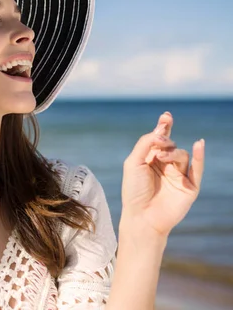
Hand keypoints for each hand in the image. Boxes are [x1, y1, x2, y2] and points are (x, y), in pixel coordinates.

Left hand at [121, 112, 204, 237]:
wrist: (142, 216)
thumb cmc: (134, 191)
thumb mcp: (134, 162)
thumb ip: (145, 143)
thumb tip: (160, 130)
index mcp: (150, 160)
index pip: (160, 140)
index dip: (164, 127)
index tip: (166, 116)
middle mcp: (165, 166)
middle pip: (171, 145)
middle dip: (164, 141)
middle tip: (157, 144)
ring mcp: (178, 176)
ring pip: (182, 155)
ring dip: (172, 153)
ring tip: (161, 157)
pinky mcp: (190, 187)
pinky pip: (198, 169)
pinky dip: (199, 156)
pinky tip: (199, 144)